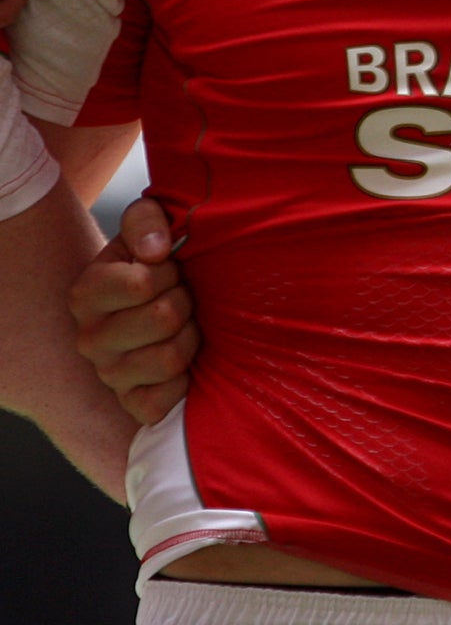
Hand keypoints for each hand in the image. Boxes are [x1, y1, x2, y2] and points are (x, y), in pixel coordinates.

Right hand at [70, 197, 191, 425]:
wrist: (164, 307)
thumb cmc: (158, 268)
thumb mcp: (149, 230)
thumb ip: (147, 220)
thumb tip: (157, 250)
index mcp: (86, 294)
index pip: (143, 283)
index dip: (170, 272)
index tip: (169, 270)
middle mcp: (89, 339)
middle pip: (163, 318)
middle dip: (186, 302)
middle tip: (181, 299)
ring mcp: (108, 375)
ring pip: (170, 358)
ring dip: (190, 338)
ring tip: (183, 328)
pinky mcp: (130, 404)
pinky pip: (162, 401)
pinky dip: (184, 381)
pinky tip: (184, 364)